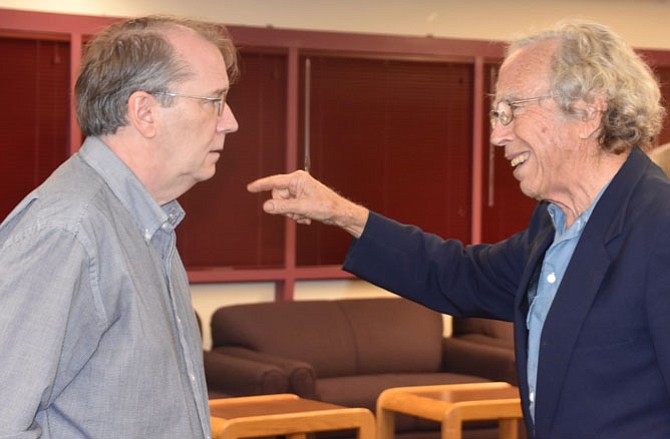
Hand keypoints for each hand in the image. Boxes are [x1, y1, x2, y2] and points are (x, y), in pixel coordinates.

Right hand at [247, 170, 368, 237]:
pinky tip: (306, 218)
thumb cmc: (326, 206)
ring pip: (283, 204)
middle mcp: (297, 182)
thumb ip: (283, 207)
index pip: (274, 182)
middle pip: (278, 196)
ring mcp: (299, 190)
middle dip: (285, 209)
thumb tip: (266, 206)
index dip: (261, 185)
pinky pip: (290, 207)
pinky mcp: (301, 197)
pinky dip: (296, 214)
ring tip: (304, 217)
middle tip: (297, 215)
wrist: (339, 213)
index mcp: (297, 179)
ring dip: (292, 214)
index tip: (249, 188)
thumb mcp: (302, 208)